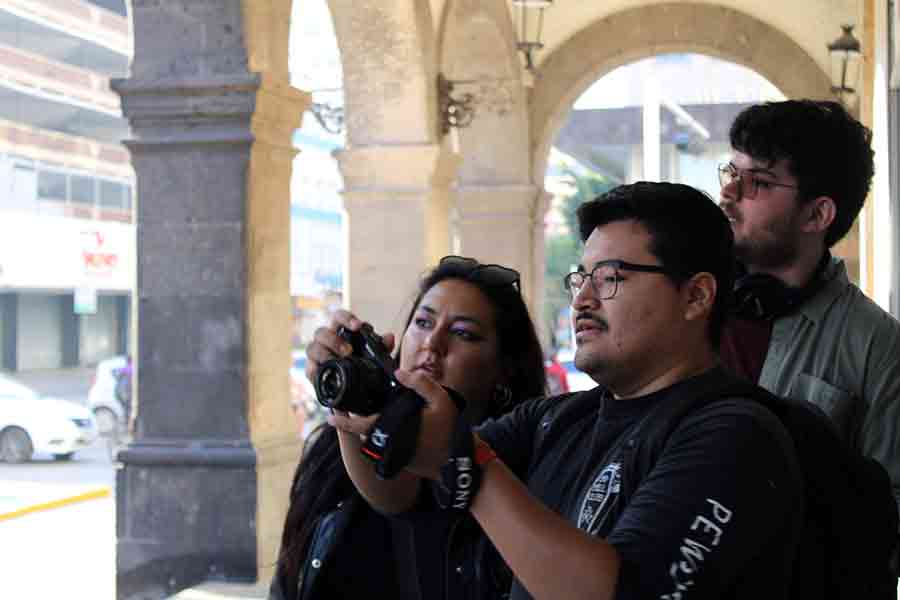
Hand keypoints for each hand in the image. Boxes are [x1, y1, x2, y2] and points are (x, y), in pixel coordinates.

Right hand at [305, 309, 395, 385]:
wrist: (356, 389)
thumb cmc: (362, 364)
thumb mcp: (375, 356)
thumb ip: (382, 346)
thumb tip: (390, 337)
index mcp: (340, 331)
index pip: (338, 317)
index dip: (346, 318)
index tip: (357, 326)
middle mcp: (325, 340)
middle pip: (321, 332)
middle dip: (334, 340)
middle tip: (349, 351)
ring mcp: (317, 355)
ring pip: (312, 348)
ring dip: (325, 354)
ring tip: (338, 362)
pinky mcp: (312, 371)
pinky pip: (310, 369)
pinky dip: (317, 370)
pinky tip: (328, 373)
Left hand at [327, 368, 461, 480]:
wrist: (457, 460)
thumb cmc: (449, 429)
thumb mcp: (441, 399)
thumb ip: (420, 383)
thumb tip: (398, 372)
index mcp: (396, 428)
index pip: (363, 425)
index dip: (345, 421)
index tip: (330, 416)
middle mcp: (390, 444)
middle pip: (362, 434)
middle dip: (351, 424)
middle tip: (338, 415)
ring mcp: (394, 455)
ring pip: (372, 441)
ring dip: (366, 430)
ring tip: (359, 416)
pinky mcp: (400, 461)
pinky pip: (383, 448)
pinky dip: (379, 437)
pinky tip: (382, 426)